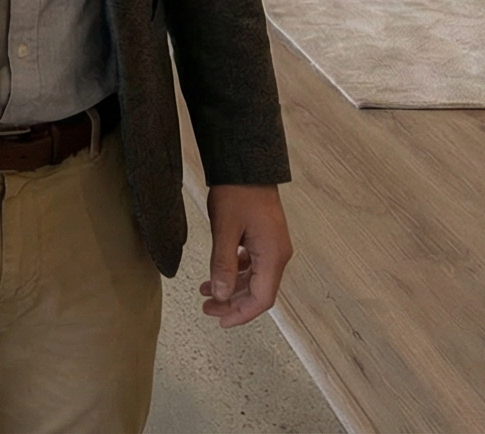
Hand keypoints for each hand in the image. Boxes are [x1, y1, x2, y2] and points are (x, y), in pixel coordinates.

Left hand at [199, 183, 291, 327]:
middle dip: (232, 303)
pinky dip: (235, 271)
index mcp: (273, 255)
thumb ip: (222, 264)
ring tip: (206, 292)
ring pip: (254, 278)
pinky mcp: (265, 237)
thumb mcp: (225, 229)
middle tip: (207, 308)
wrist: (246, 164)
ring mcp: (273, 245)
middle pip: (258, 291)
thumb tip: (220, 295)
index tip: (221, 321)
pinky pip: (252, 264)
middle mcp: (277, 253)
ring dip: (231, 287)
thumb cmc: (238, 192)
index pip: (261, 299)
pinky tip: (218, 271)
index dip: (241, 314)